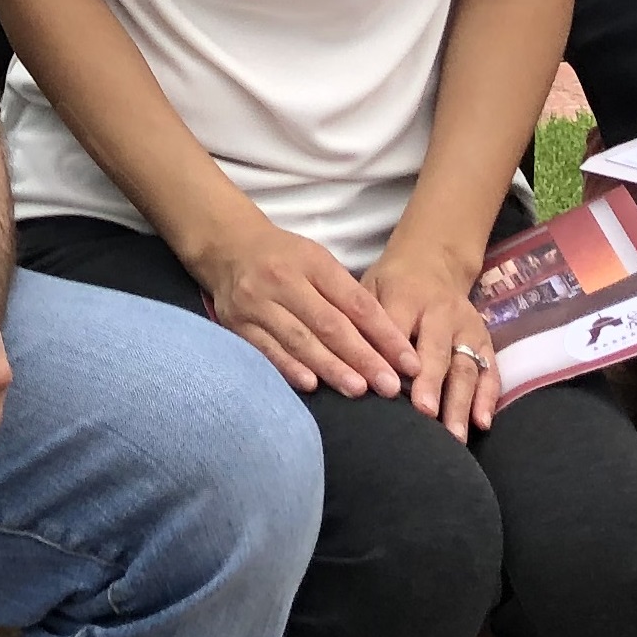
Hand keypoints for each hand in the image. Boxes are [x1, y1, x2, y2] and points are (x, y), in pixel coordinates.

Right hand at [189, 212, 415, 399]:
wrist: (227, 246)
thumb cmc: (284, 259)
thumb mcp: (318, 262)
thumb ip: (347, 297)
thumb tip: (385, 344)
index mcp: (312, 262)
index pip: (356, 303)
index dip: (385, 334)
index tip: (408, 362)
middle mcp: (284, 280)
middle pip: (330, 324)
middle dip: (363, 357)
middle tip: (390, 385)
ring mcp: (257, 302)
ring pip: (300, 340)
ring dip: (331, 368)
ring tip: (359, 390)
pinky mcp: (236, 324)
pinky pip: (266, 350)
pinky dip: (288, 368)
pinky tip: (310, 385)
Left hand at [366, 237, 501, 439]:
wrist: (432, 259)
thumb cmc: (390, 285)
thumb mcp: (369, 288)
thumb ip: (360, 323)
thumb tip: (344, 366)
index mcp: (405, 295)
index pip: (397, 329)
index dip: (393, 358)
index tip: (388, 388)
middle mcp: (441, 311)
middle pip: (436, 351)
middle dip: (431, 383)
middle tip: (424, 415)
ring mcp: (466, 327)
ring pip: (465, 366)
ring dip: (459, 402)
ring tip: (453, 437)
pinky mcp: (485, 340)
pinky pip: (489, 370)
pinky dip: (487, 397)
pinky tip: (481, 423)